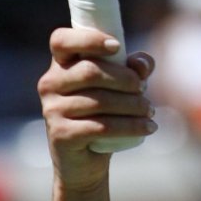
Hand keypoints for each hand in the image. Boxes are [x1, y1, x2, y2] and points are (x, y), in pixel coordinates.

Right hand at [38, 26, 155, 194]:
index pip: (61, 40)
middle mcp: (50, 84)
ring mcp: (51, 110)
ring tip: (150, 111)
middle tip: (144, 89)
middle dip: (125, 79)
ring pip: (99, 101)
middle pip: (90, 72)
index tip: (117, 47)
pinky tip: (148, 128)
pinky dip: (130, 126)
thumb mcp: (119, 88)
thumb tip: (141, 64)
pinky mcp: (60, 135)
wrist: (85, 161)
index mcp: (60, 65)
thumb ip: (133, 69)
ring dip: (133, 105)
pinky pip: (100, 126)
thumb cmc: (103, 115)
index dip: (89, 39)